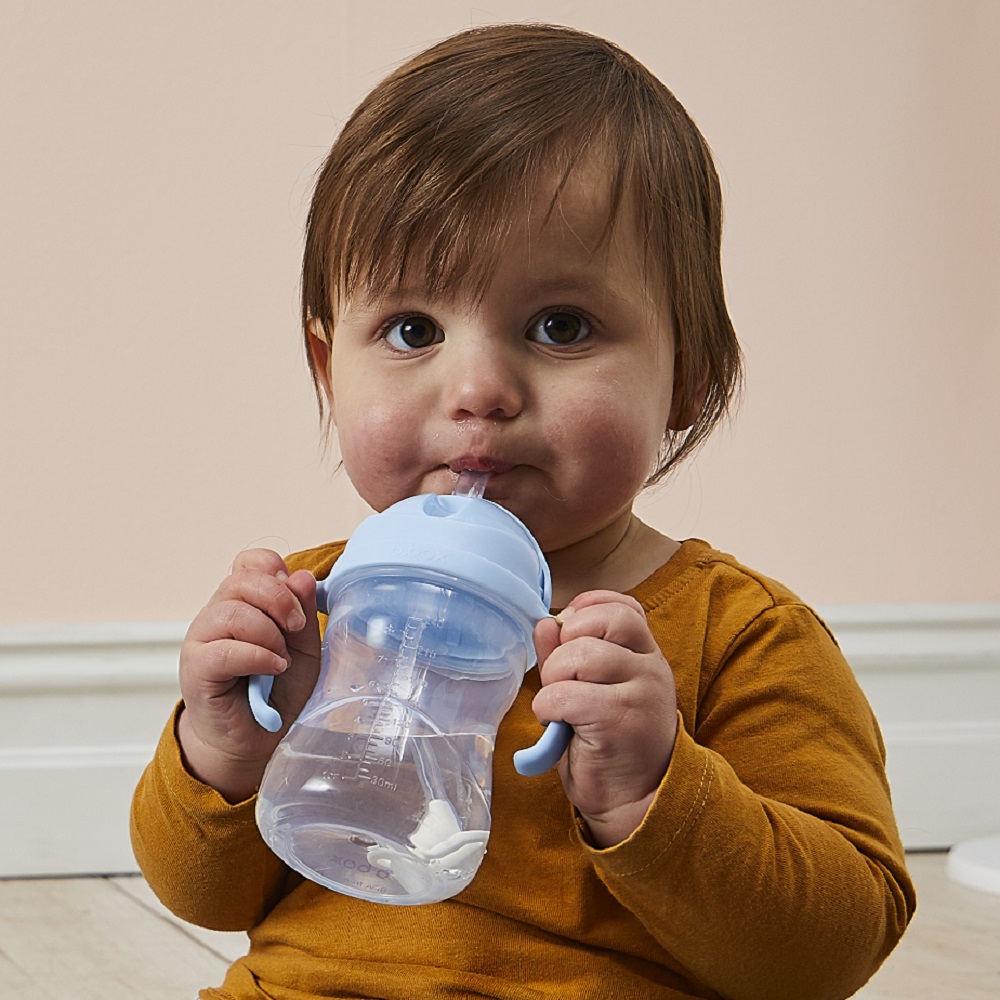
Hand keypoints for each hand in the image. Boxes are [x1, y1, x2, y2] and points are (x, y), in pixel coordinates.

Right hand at [177, 549, 320, 801]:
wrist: (259, 739)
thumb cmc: (280, 691)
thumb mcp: (305, 649)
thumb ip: (303, 614)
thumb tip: (302, 577)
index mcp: (243, 602)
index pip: (250, 561)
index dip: (275, 571)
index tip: (296, 600)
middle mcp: (217, 614)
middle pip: (241, 580)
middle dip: (278, 599)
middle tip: (296, 628)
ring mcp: (202, 640)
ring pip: (230, 612)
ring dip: (267, 632)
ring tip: (283, 658)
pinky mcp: (196, 670)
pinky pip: (222, 650)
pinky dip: (256, 655)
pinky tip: (273, 667)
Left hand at [532, 591, 677, 846]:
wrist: (632, 802)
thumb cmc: (607, 743)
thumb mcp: (588, 690)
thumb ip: (566, 654)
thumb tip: (545, 623)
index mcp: (646, 655)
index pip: (624, 606)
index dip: (587, 609)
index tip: (567, 636)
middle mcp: (651, 667)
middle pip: (599, 622)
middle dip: (564, 647)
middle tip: (560, 679)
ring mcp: (642, 693)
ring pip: (581, 655)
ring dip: (554, 678)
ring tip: (557, 704)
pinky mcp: (622, 721)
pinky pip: (568, 695)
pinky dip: (548, 706)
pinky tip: (555, 723)